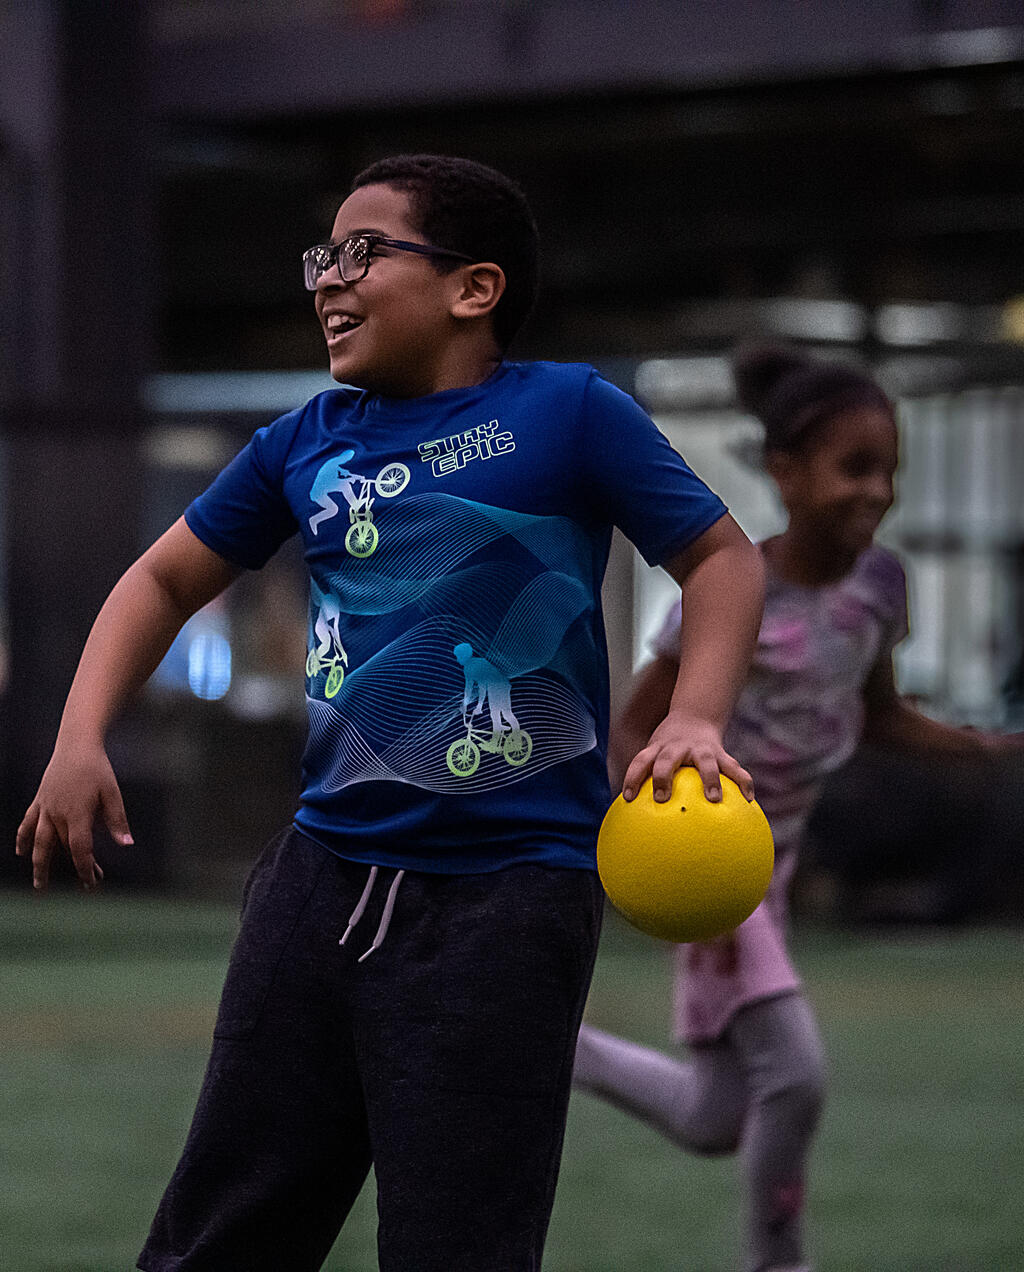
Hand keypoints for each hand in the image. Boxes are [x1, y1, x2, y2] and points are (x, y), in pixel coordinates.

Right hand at [15, 741, 132, 892]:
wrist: (76, 745)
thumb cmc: (97, 768)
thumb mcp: (112, 793)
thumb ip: (117, 820)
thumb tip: (127, 844)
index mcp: (77, 814)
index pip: (80, 849)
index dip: (86, 868)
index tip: (92, 882)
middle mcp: (57, 814)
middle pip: (65, 848)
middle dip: (77, 866)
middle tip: (88, 883)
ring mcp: (45, 808)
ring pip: (40, 842)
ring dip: (39, 864)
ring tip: (40, 884)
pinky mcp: (39, 801)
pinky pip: (27, 823)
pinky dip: (23, 838)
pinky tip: (21, 851)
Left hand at [621, 711, 753, 804]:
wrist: (695, 717)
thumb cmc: (668, 748)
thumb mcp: (655, 754)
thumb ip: (648, 780)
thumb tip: (636, 820)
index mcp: (658, 748)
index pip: (641, 761)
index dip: (633, 778)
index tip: (629, 798)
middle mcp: (678, 747)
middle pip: (667, 759)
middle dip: (663, 777)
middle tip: (662, 799)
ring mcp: (701, 749)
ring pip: (706, 762)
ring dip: (710, 779)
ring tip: (714, 799)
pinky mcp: (720, 753)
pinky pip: (734, 768)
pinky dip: (743, 782)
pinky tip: (749, 800)